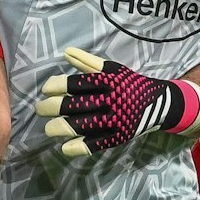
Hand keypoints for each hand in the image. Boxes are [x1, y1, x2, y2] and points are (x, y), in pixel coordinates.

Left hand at [36, 48, 199, 156]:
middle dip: (53, 108)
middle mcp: (111, 100)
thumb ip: (88, 63)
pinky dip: (79, 147)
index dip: (57, 86)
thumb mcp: (113, 69)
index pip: (78, 83)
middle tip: (39, 109)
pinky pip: (96, 144)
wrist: (159, 103)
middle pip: (76, 105)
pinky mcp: (119, 137)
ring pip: (83, 126)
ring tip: (48, 129)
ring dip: (62, 128)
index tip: (46, 89)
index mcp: (108, 81)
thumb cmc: (129, 84)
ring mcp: (115, 120)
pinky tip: (65, 147)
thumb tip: (65, 52)